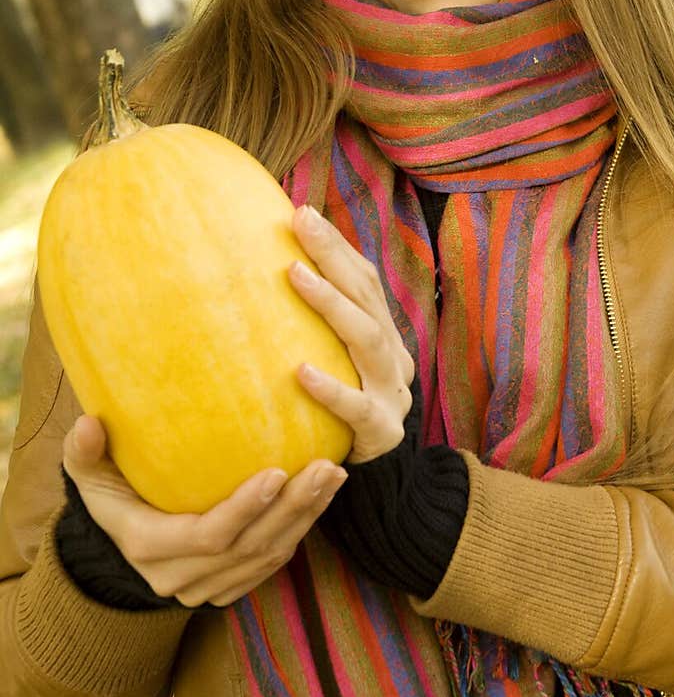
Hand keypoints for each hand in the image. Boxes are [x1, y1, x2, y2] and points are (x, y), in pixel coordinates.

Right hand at [61, 414, 346, 606]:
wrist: (115, 550)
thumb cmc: (106, 496)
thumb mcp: (88, 476)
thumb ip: (83, 453)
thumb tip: (88, 423)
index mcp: (150, 547)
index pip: (209, 534)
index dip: (245, 507)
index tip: (277, 470)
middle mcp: (181, 577)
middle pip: (249, 547)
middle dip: (293, 508)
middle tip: (326, 467)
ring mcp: (207, 588)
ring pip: (268, 557)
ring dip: (306, 517)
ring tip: (334, 474)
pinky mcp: (228, 587)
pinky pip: (271, 564)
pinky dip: (299, 532)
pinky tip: (322, 497)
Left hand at [288, 204, 414, 463]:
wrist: (379, 484)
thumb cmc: (336, 416)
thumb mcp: (329, 364)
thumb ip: (308, 328)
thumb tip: (257, 277)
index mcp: (383, 336)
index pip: (365, 281)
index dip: (336, 246)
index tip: (301, 212)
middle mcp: (393, 357)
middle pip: (367, 298)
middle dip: (334, 257)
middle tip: (301, 222)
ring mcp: (392, 394)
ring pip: (368, 341)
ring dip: (332, 305)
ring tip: (295, 276)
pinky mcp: (381, 433)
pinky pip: (356, 409)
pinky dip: (331, 390)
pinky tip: (300, 372)